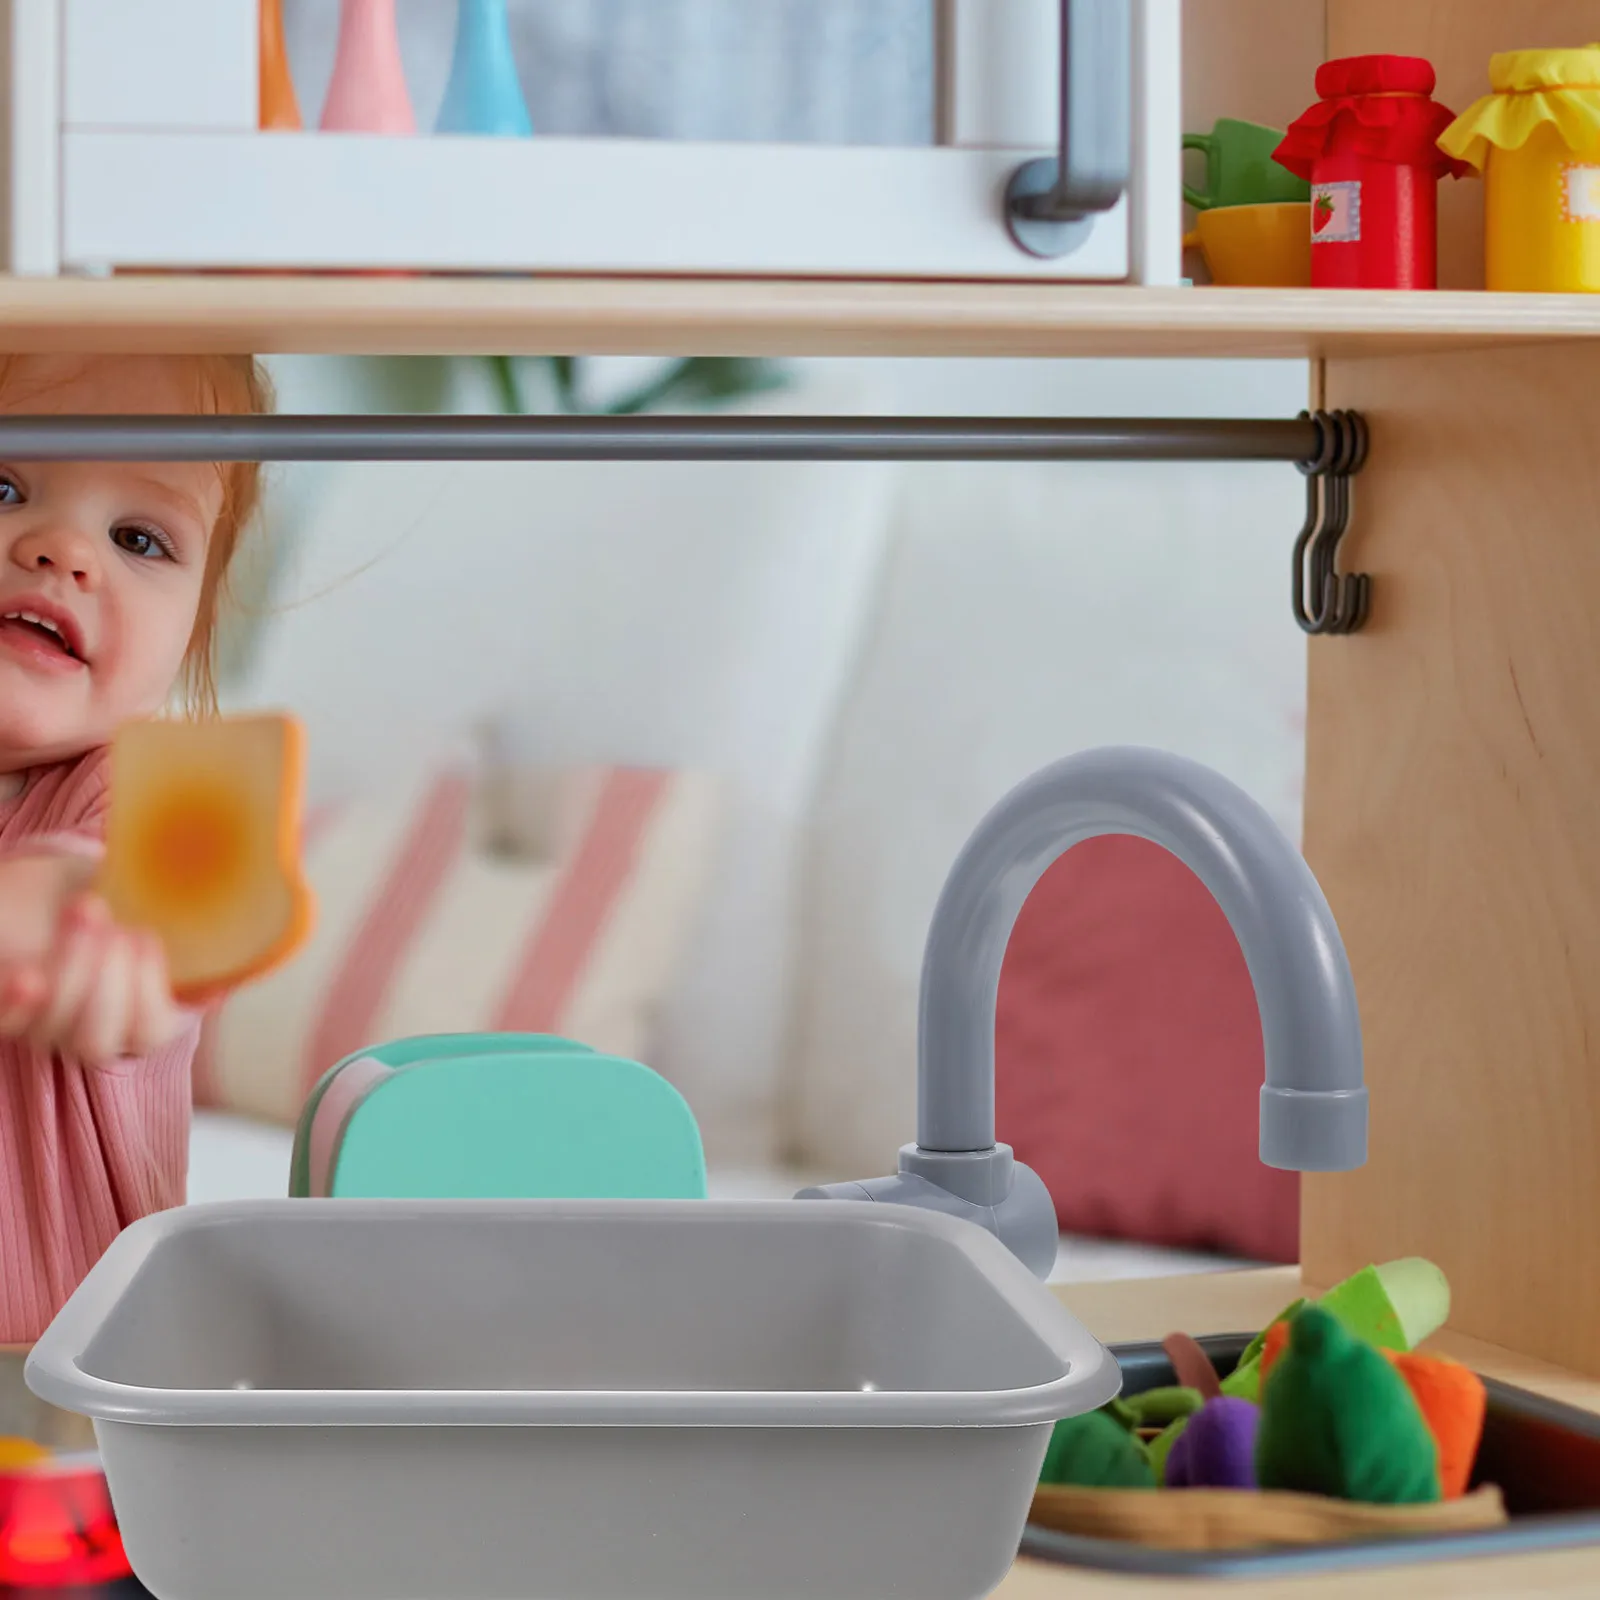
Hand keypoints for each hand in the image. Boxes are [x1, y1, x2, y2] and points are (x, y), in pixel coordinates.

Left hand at [0, 884, 186, 1067]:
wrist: (65, 891)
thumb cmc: (121, 900)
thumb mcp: (159, 909)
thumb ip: (194, 934)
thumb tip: (242, 953)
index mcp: (145, 1018)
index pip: (150, 1033)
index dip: (149, 994)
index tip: (149, 938)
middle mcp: (95, 1032)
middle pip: (97, 1042)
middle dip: (108, 986)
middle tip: (119, 929)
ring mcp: (47, 1025)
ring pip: (54, 1029)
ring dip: (72, 967)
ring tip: (86, 908)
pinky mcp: (10, 1009)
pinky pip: (10, 1022)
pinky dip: (20, 1002)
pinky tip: (30, 976)